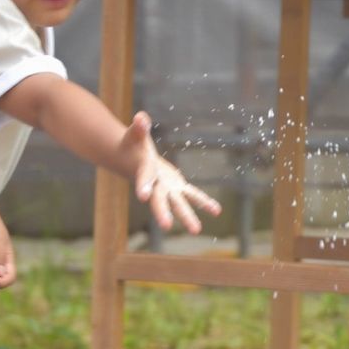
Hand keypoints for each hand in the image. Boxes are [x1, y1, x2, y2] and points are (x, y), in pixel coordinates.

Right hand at [122, 111, 221, 233]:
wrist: (131, 159)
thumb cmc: (132, 144)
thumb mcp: (135, 135)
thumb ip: (139, 128)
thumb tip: (141, 117)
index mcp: (143, 172)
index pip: (144, 179)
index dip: (144, 186)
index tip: (143, 196)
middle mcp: (155, 185)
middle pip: (159, 200)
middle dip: (163, 212)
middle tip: (167, 226)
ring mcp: (166, 188)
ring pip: (177, 204)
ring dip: (187, 217)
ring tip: (197, 230)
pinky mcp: (176, 187)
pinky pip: (191, 195)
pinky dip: (204, 202)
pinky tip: (217, 210)